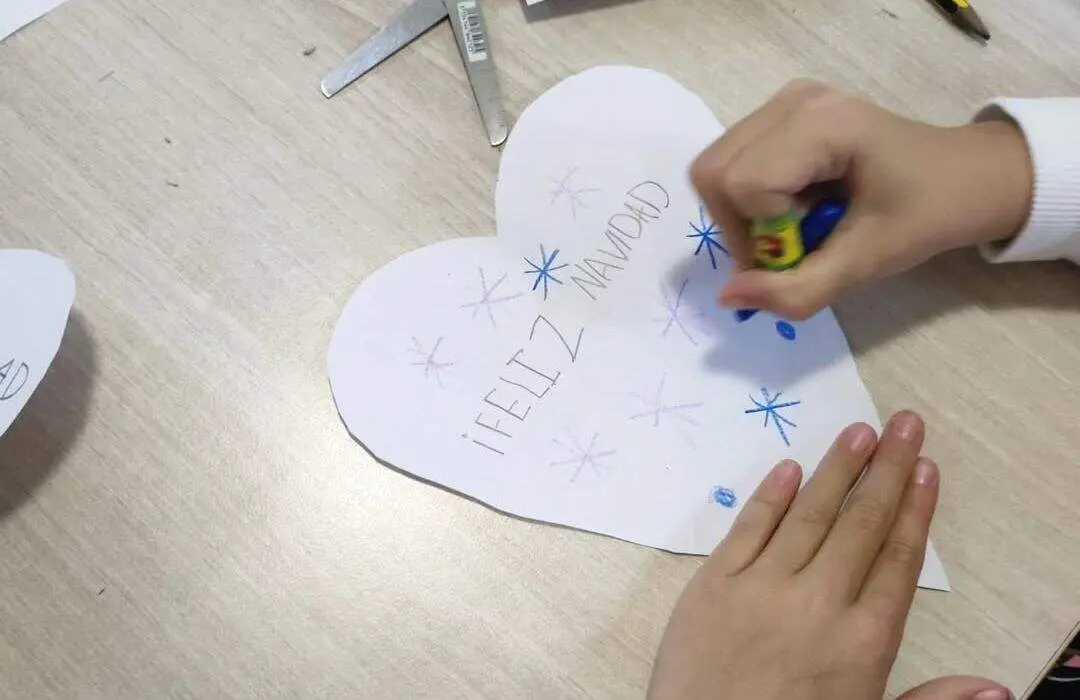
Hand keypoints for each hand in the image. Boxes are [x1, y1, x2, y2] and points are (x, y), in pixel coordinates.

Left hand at [647, 412, 1010, 699]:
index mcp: (863, 640)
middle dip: (888, 471)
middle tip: (905, 424)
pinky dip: (771, 496)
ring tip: (860, 432)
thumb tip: (997, 688)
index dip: (915, 510)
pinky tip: (790, 468)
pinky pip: (748, 529)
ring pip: (809, 514)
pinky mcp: (713, 584)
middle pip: (861, 524)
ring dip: (837, 469)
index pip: (898, 560)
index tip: (928, 469)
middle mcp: (819, 602)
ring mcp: (762, 587)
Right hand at [691, 80, 1033, 319]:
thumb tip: (726, 297)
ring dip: (742, 215)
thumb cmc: (926, 215)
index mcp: (823, 124)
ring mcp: (784, 101)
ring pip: (715, 169)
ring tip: (793, 226)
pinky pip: (731, 162)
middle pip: (714, 172)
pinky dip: (749, 200)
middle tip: (787, 247)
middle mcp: (793, 100)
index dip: (760, 235)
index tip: (802, 254)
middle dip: (739, 225)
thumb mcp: (866, 263)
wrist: (965, 176)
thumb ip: (796, 289)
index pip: (741, 185)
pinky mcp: (780, 111)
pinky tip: (793, 204)